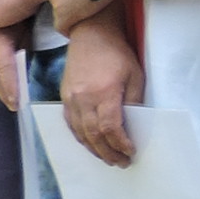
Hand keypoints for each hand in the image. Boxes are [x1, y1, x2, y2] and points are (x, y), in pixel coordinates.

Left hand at [42, 0, 106, 35]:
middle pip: (58, 0)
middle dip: (69, 4)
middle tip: (85, 7)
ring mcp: (57, 2)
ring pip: (61, 14)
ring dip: (71, 16)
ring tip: (85, 19)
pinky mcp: (65, 16)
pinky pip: (63, 28)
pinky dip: (69, 29)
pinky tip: (78, 30)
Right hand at [59, 18, 143, 167]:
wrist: (91, 35)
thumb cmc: (117, 54)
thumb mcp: (135, 75)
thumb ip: (134, 101)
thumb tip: (134, 124)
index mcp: (104, 93)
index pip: (110, 127)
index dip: (120, 144)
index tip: (130, 152)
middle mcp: (83, 98)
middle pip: (94, 134)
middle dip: (108, 152)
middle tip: (120, 163)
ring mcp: (71, 98)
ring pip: (80, 132)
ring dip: (93, 149)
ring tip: (107, 158)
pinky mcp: (64, 96)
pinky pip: (70, 124)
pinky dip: (80, 137)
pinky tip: (90, 144)